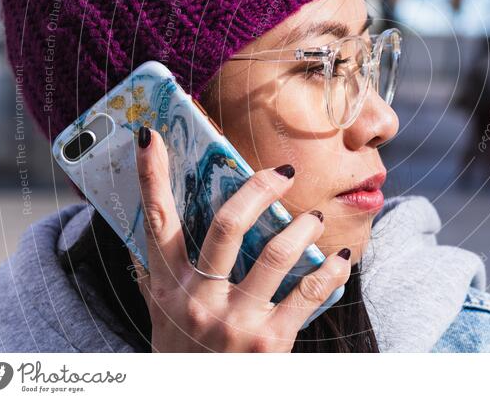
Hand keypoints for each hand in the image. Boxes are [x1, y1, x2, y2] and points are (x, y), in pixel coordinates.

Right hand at [128, 127, 350, 351]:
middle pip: (228, 224)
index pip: (156, 221)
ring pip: (276, 252)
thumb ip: (157, 272)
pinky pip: (308, 294)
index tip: (149, 134)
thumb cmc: (182, 354)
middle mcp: (198, 300)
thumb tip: (149, 224)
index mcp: (167, 286)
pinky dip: (331, 270)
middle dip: (260, 188)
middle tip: (284, 172)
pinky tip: (340, 258)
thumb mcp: (160, 314)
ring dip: (303, 225)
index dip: (150, 175)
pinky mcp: (269, 343)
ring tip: (314, 218)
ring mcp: (234, 321)